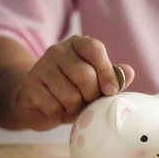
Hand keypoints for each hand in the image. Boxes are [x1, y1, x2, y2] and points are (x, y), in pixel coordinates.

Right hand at [12, 35, 134, 130]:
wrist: (39, 102)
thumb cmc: (75, 91)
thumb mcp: (97, 83)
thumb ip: (114, 77)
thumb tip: (129, 72)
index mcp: (78, 44)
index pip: (94, 49)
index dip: (106, 71)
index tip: (111, 91)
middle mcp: (57, 50)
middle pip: (85, 76)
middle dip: (91, 95)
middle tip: (87, 99)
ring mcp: (40, 66)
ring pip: (70, 95)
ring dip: (75, 107)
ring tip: (71, 104)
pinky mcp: (29, 84)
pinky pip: (54, 106)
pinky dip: (60, 113)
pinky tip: (56, 108)